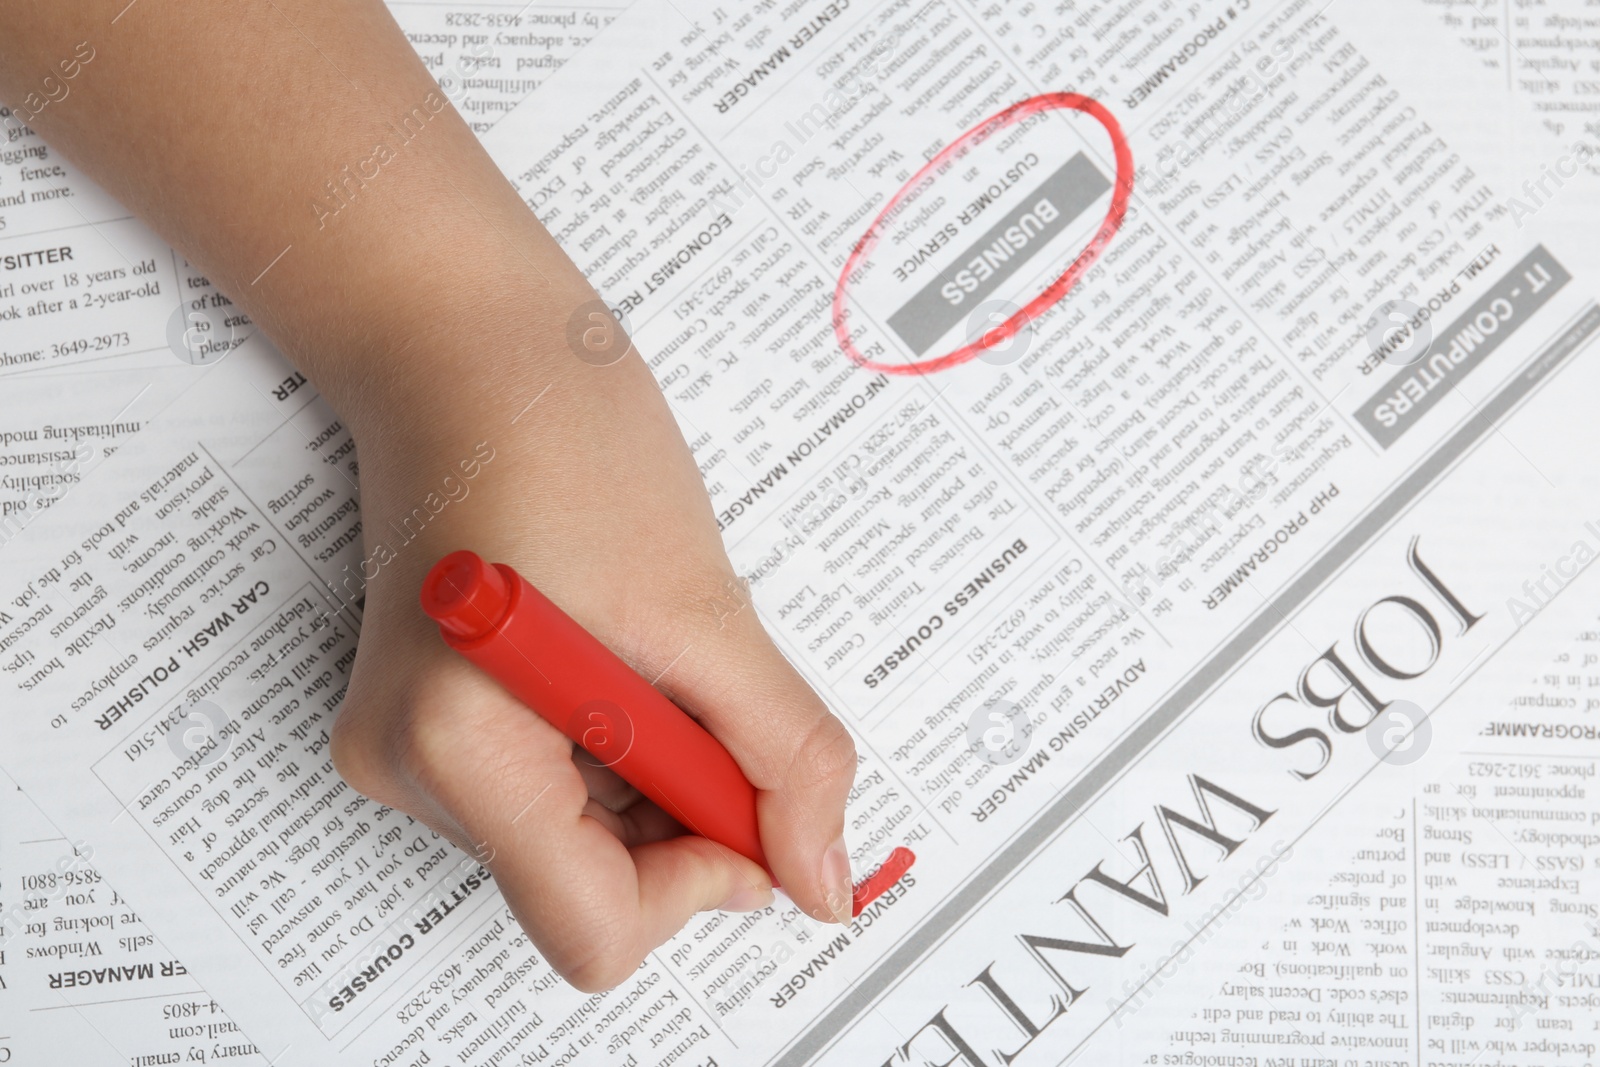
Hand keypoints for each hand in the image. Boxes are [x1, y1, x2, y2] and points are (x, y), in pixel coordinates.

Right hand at [327, 290, 858, 991]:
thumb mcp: (707, 611)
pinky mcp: (428, 723)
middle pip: (588, 888)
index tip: (751, 798)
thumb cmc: (560, 433)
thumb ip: (782, 759)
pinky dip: (615, 748)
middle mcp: (406, 767)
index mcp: (453, 743)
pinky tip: (613, 651)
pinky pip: (552, 793)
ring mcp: (407, 749)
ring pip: (578, 841)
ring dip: (651, 770)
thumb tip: (822, 876)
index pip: (598, 928)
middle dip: (681, 810)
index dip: (702, 881)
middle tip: (701, 684)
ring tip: (644, 645)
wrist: (470, 348)